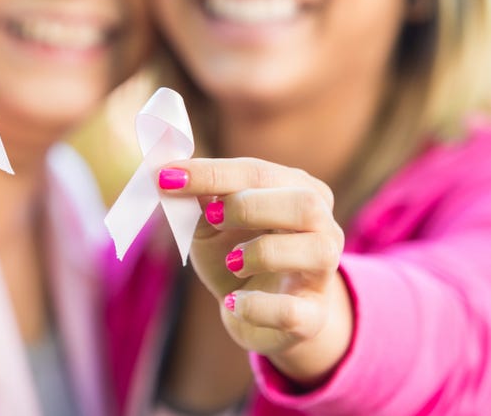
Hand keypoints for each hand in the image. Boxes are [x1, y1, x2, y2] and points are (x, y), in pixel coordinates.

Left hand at [161, 158, 351, 384]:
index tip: (167, 177)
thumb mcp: (212, 225)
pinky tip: (232, 302)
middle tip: (211, 217)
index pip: (258, 173)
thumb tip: (172, 175)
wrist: (262, 317)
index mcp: (298, 191)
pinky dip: (256, 306)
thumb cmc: (238, 257)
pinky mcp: (314, 317)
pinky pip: (293, 310)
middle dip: (250, 207)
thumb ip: (200, 200)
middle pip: (305, 203)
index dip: (212, 173)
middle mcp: (323, 227)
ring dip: (263, 252)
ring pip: (314, 250)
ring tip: (232, 261)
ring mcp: (323, 274)